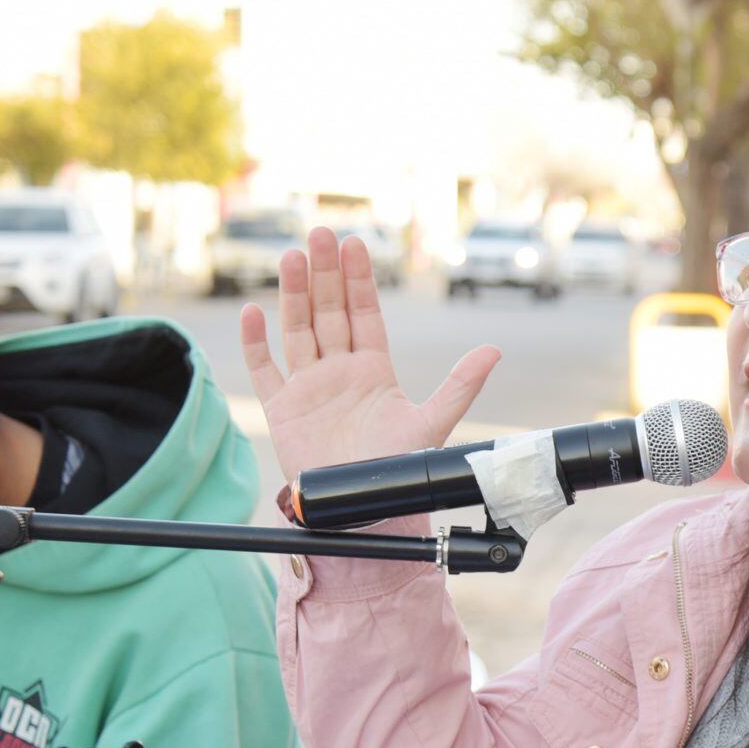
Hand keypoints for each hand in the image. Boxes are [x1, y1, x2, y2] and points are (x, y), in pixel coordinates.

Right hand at [239, 225, 502, 488]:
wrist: (363, 513)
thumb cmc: (397, 470)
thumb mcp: (432, 423)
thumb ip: (460, 385)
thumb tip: (495, 350)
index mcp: (373, 371)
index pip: (364, 314)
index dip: (358, 280)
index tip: (355, 245)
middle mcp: (339, 372)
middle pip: (329, 312)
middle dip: (326, 274)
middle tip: (321, 234)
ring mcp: (309, 388)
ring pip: (298, 330)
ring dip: (294, 294)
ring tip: (293, 257)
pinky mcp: (283, 409)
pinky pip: (265, 370)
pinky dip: (257, 343)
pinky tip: (253, 313)